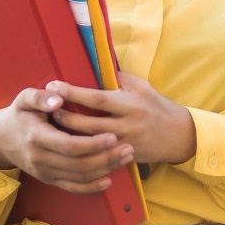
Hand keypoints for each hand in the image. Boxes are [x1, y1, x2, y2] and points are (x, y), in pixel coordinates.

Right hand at [0, 86, 134, 193]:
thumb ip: (40, 97)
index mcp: (36, 137)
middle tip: (128, 148)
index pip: (69, 146)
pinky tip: (108, 180)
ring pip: (79, 177)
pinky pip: (72, 188)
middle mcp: (40, 159)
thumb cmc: (19, 114)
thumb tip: (58, 98)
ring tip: (125, 158)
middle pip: (78, 164)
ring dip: (104, 170)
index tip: (112, 136)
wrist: (1, 139)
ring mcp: (45, 172)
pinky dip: (91, 187)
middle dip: (106, 158)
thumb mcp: (24, 99)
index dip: (92, 144)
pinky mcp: (49, 179)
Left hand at [47, 73, 196, 165]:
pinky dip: (82, 150)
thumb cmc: (156, 105)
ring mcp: (125, 144)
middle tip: (46, 108)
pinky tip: (67, 145)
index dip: (73, 92)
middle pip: (89, 124)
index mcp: (130, 104)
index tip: (54, 85)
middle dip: (65, 116)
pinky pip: (99, 156)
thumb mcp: (141, 86)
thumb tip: (93, 66)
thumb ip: (118, 78)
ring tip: (51, 126)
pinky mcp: (124, 158)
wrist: (178, 135)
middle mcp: (127, 125)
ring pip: (90, 143)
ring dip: (69, 135)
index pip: (96, 98)